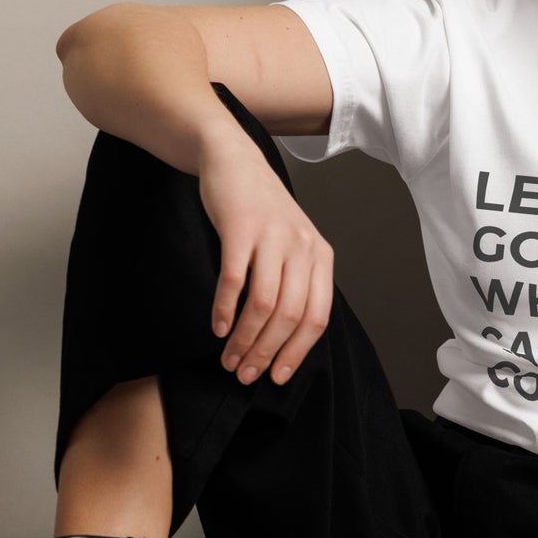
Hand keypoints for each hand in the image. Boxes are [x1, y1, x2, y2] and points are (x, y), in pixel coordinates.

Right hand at [197, 139, 333, 385]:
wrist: (233, 161)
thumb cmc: (261, 212)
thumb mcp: (292, 245)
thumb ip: (295, 284)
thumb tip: (284, 340)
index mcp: (321, 256)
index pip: (317, 318)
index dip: (297, 352)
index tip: (277, 376)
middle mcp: (303, 247)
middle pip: (290, 316)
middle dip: (266, 353)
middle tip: (244, 374)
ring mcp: (273, 237)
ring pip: (263, 304)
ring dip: (244, 339)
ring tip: (228, 359)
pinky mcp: (241, 228)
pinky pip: (234, 280)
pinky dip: (224, 309)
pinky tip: (216, 328)